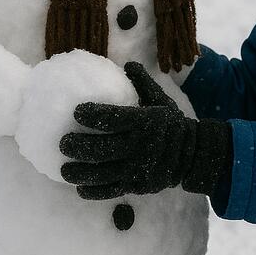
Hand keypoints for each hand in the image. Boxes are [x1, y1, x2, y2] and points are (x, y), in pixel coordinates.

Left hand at [59, 61, 231, 200]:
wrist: (192, 154)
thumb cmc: (170, 123)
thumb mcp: (161, 99)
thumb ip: (143, 82)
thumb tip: (126, 63)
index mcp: (146, 121)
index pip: (114, 119)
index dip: (93, 115)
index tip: (76, 112)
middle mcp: (141, 146)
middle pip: (103, 149)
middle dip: (79, 146)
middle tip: (63, 143)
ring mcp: (139, 169)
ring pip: (104, 174)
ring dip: (81, 173)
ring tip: (64, 169)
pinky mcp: (139, 185)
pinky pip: (112, 190)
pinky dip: (94, 191)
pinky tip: (80, 187)